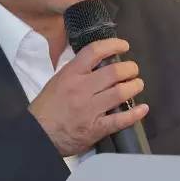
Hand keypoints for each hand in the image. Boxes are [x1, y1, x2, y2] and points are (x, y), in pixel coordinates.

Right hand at [29, 38, 148, 157]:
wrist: (37, 134)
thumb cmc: (45, 109)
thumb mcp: (57, 82)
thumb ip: (76, 72)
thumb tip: (96, 61)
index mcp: (70, 75)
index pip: (94, 52)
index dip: (113, 45)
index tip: (124, 46)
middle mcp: (81, 89)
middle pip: (114, 72)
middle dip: (129, 68)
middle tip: (133, 70)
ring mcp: (89, 109)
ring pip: (120, 93)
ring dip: (134, 86)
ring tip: (137, 84)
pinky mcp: (95, 128)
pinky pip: (120, 120)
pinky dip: (135, 114)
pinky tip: (143, 109)